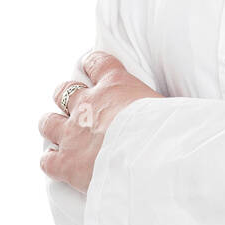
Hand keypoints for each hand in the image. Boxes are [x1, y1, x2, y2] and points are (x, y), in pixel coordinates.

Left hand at [39, 51, 162, 193]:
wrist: (151, 160)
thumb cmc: (169, 131)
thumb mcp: (168, 106)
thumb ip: (157, 105)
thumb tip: (178, 111)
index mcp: (116, 84)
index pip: (97, 62)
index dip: (91, 63)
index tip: (90, 65)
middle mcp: (88, 104)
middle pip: (64, 90)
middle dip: (67, 97)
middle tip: (76, 107)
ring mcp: (72, 132)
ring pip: (48, 122)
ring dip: (53, 125)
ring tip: (59, 132)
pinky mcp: (66, 162)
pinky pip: (46, 159)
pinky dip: (51, 160)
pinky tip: (58, 163)